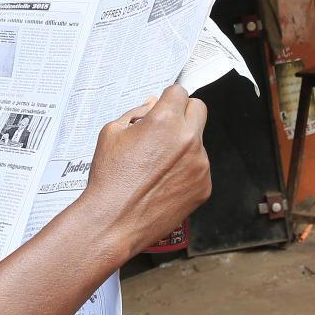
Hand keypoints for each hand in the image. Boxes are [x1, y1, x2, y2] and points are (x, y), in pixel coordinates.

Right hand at [83, 86, 211, 258]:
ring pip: (199, 141)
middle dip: (183, 113)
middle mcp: (188, 140)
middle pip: (199, 109)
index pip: (179, 92)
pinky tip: (164, 182)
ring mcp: (200, 164)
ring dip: (184, 145)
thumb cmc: (109, 180)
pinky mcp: (204, 186)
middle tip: (165, 129)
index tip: (163, 108)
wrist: (113, 222)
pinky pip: (200, 168)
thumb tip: (153, 104)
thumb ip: (137, 113)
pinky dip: (186, 171)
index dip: (168, 99)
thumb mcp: (112, 133)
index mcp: (165, 121)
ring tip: (156, 165)